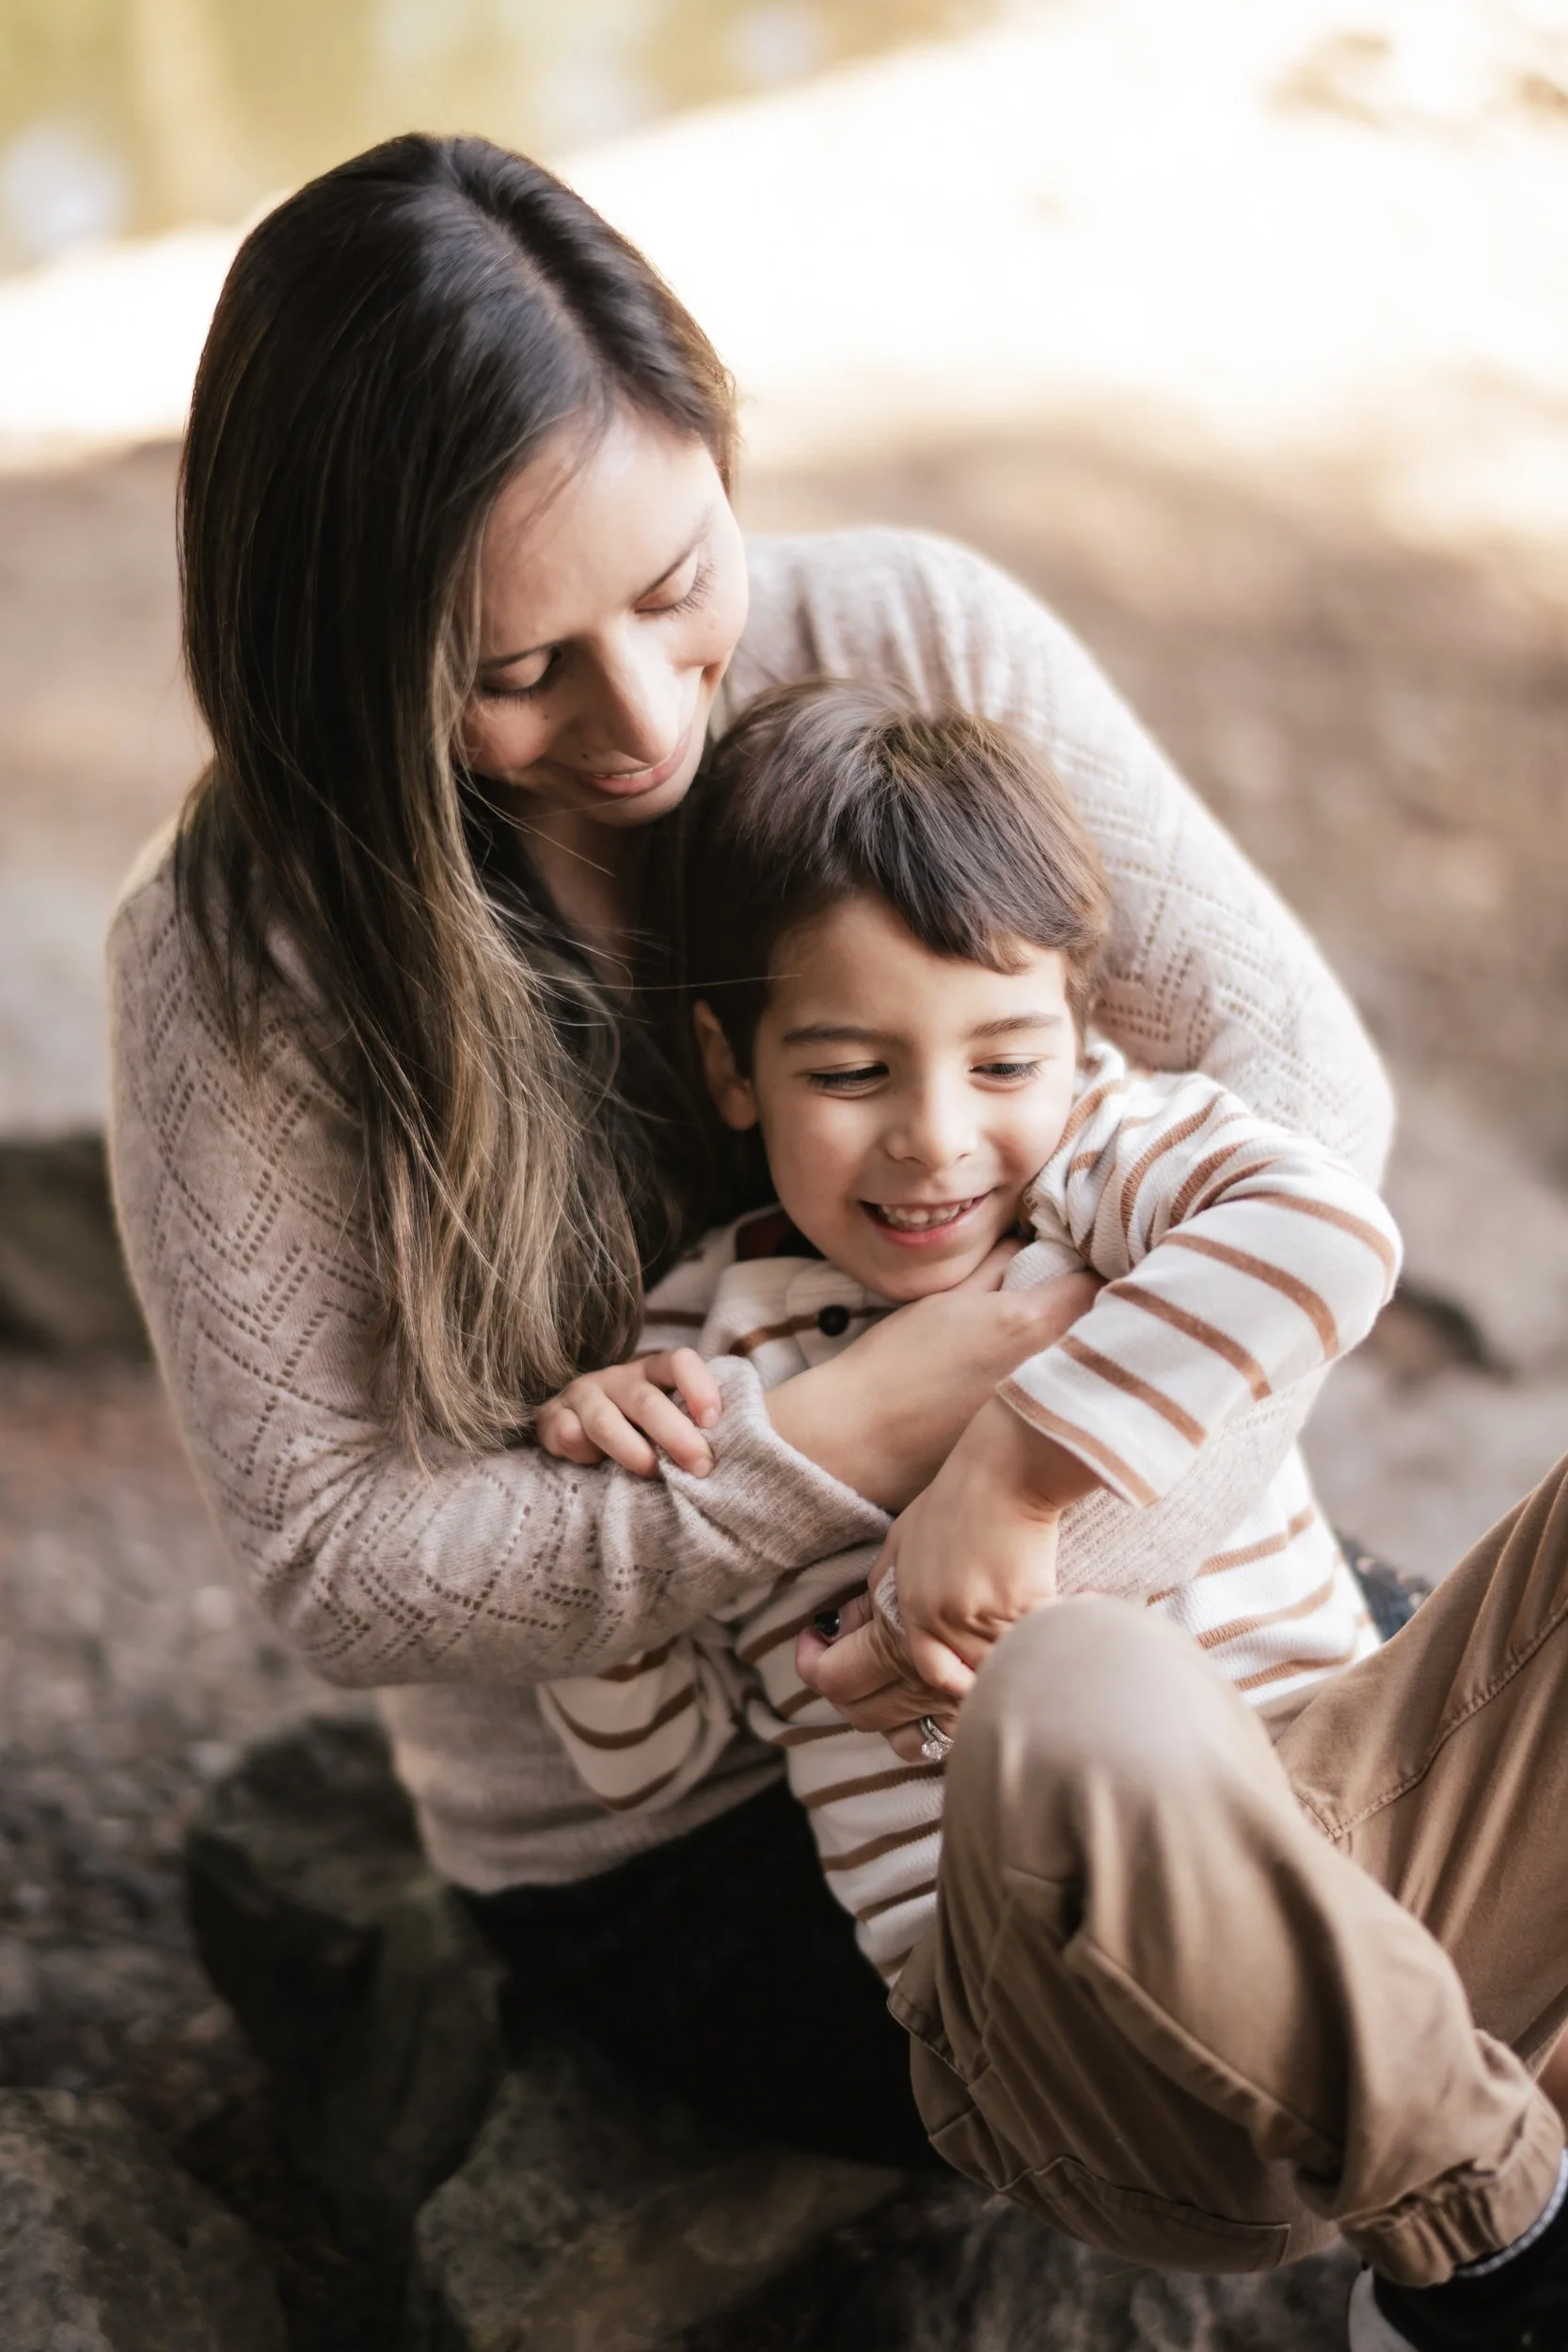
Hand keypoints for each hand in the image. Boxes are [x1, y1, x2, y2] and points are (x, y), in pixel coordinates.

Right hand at [535, 1349, 721, 1476]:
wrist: (575, 1427)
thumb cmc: (641, 1428)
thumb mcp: (671, 1418)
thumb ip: (701, 1425)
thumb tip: (749, 1444)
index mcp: (654, 1372)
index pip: (679, 1362)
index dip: (699, 1387)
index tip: (714, 1421)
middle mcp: (619, 1379)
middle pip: (647, 1401)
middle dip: (676, 1435)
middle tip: (700, 1466)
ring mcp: (584, 1395)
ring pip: (605, 1422)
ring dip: (633, 1450)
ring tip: (653, 1472)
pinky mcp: (553, 1417)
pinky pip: (566, 1434)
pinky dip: (583, 1453)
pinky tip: (594, 1466)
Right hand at [766, 1248, 1100, 1510]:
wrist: (862, 1439)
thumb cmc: (896, 1364)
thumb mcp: (945, 1298)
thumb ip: (996, 1267)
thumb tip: (1027, 1244)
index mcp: (1030, 1322)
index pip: (1096, 1283)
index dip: (1094, 1270)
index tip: (1083, 1268)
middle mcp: (1052, 1368)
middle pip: (1104, 1330)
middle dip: (1099, 1314)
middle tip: (1082, 1303)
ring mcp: (1049, 1412)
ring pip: (1090, 1372)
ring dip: (1084, 1356)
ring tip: (1062, 1347)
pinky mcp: (1039, 1447)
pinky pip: (1070, 1409)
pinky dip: (1066, 1396)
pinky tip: (1041, 1392)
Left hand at [797, 1398, 1098, 1756]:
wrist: (1011, 1485)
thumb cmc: (953, 1508)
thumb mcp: (895, 1551)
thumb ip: (872, 1602)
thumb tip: (846, 1634)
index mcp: (893, 1628)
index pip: (833, 1680)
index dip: (815, 1669)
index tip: (817, 1646)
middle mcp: (929, 1657)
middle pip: (872, 1717)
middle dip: (856, 1698)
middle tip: (861, 1666)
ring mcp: (974, 1665)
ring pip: (927, 1731)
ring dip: (913, 1711)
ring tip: (913, 1679)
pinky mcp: (1015, 1660)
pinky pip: (979, 1707)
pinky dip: (970, 1697)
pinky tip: (972, 1672)